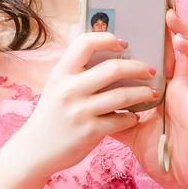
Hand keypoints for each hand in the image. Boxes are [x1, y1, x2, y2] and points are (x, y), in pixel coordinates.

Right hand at [7, 31, 161, 178]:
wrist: (35, 149)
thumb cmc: (51, 115)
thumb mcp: (56, 87)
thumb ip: (76, 73)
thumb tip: (109, 56)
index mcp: (60, 73)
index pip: (84, 43)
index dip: (107, 38)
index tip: (124, 43)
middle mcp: (69, 89)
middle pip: (112, 69)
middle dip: (137, 68)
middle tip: (150, 70)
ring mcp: (79, 111)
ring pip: (122, 95)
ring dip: (142, 93)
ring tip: (152, 93)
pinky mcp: (89, 132)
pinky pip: (120, 120)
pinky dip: (132, 117)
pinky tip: (134, 117)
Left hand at [116, 10, 187, 188]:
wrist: (176, 178)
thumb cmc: (156, 148)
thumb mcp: (127, 126)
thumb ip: (112, 108)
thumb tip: (85, 96)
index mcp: (165, 86)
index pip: (164, 54)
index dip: (160, 35)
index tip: (147, 15)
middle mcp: (183, 88)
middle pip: (186, 52)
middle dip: (179, 31)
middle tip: (168, 14)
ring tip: (182, 41)